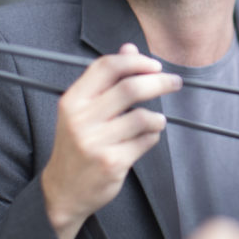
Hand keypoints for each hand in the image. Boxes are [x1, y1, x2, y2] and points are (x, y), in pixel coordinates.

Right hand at [41, 43, 181, 238]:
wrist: (63, 191)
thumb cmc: (77, 146)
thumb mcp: (83, 110)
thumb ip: (106, 79)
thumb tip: (130, 47)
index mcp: (73, 101)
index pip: (106, 67)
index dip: (135, 61)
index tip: (154, 65)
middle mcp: (80, 119)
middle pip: (130, 88)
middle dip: (159, 82)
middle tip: (174, 82)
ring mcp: (95, 142)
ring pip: (142, 117)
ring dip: (157, 117)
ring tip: (156, 120)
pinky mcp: (111, 163)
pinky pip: (145, 141)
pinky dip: (152, 137)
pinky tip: (146, 139)